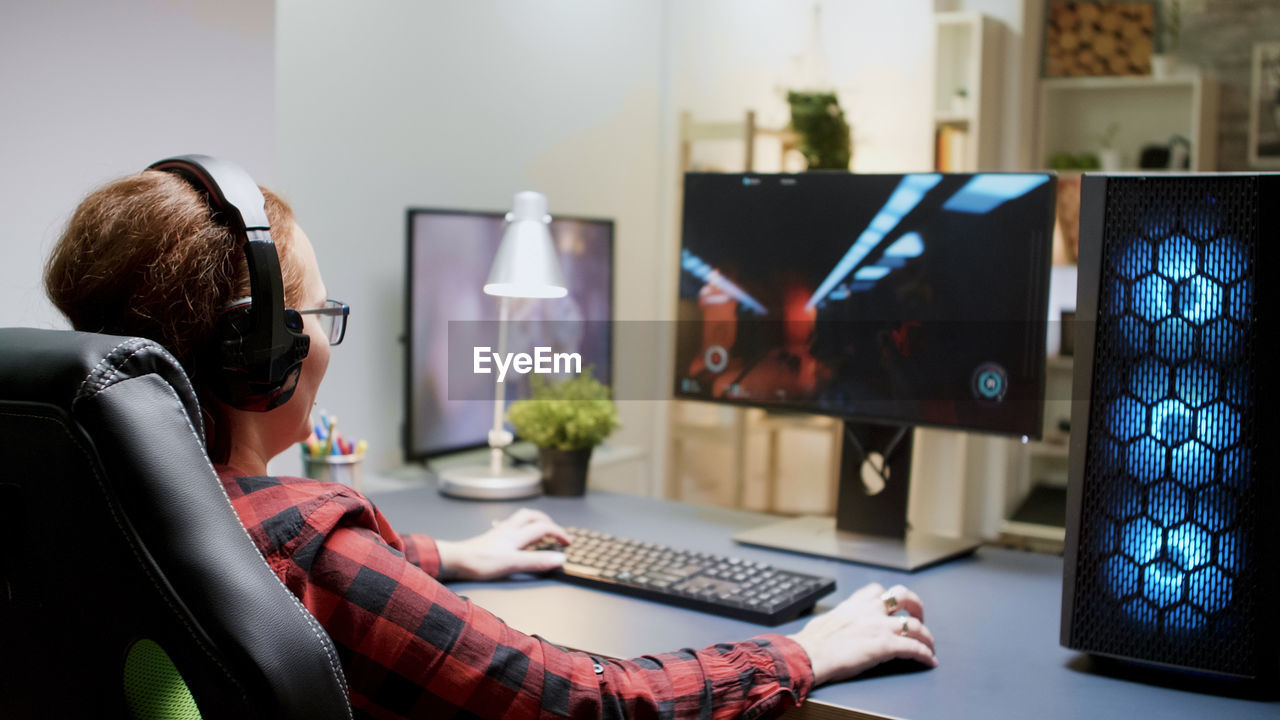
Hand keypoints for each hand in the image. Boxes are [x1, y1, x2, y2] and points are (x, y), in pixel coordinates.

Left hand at [436, 508, 569, 580]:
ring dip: (534, 521)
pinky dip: (521, 527)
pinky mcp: (490, 538)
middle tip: (556, 531)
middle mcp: (508, 530)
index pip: (543, 528)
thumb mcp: (512, 564)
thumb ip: (536, 561)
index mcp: (516, 535)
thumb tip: (561, 558)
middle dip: (547, 521)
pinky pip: (511, 526)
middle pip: (531, 516)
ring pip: (520, 519)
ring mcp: (498, 532)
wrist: (455, 559)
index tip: (568, 542)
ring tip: (540, 529)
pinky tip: (517, 537)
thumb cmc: (481, 562)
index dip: (558, 533)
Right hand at [788, 582, 936, 685]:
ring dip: (926, 636)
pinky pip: (914, 648)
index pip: (878, 590)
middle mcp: (871, 611)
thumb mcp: (828, 619)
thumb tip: (837, 627)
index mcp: (855, 604)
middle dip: (916, 606)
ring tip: (929, 646)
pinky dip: (925, 654)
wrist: (810, 654)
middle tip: (919, 618)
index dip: (890, 598)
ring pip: (915, 625)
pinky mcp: (886, 646)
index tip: (893, 606)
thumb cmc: (812, 641)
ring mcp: (881, 627)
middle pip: (904, 597)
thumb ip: (840, 619)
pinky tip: (929, 660)